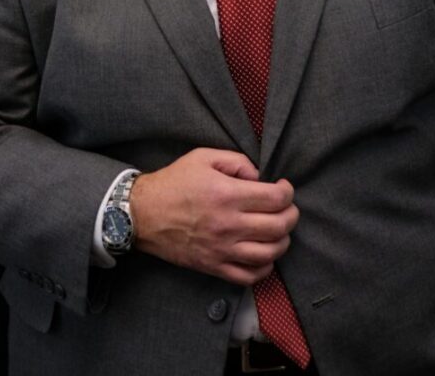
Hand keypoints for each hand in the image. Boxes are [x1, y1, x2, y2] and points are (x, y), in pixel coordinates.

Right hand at [129, 147, 298, 285]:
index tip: (284, 188)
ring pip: (269, 253)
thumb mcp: (203, 157)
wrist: (143, 214)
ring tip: (278, 230)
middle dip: (291, 215)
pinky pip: (249, 276)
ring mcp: (221, 249)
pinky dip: (264, 268)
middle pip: (279, 226)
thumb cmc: (174, 182)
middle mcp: (228, 224)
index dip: (287, 192)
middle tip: (287, 208)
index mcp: (226, 194)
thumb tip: (259, 176)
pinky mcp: (214, 267)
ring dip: (282, 241)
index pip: (275, 199)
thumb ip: (236, 161)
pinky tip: (264, 254)